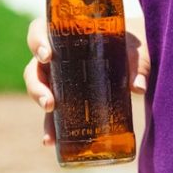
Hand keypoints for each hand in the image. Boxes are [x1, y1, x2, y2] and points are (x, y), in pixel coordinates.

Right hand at [23, 15, 151, 146]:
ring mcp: (58, 76)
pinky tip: (51, 141)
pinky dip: (51, 127)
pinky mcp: (66, 96)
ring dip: (41, 109)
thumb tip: (138, 87)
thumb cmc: (128, 42)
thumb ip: (137, 64)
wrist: (132, 51)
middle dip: (36, 87)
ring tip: (50, 128)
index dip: (37, 42)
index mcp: (65, 34)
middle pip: (34, 68)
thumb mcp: (134, 49)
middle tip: (49, 102)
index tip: (47, 55)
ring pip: (39, 90)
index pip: (40, 32)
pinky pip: (52, 111)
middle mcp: (55, 55)